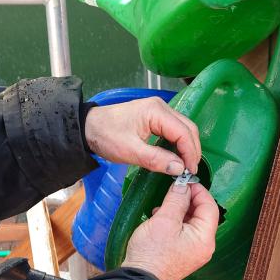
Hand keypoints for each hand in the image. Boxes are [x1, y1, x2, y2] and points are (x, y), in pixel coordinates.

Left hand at [84, 97, 200, 175]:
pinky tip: (175, 156)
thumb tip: (179, 168)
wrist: (88, 127)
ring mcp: (159, 110)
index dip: (190, 153)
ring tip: (183, 166)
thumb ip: (156, 159)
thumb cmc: (106, 136)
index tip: (189, 172)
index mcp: (156, 111)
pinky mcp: (155, 117)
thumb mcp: (130, 151)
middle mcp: (161, 107)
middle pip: (187, 128)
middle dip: (191, 150)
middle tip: (188, 171)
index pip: (184, 132)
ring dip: (186, 147)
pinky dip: (178, 143)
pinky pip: (174, 129)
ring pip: (183, 128)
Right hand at [121, 182, 218, 279]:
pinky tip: (159, 218)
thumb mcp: (164, 220)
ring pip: (192, 223)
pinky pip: (184, 232)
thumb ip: (176, 199)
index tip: (185, 181)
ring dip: (179, 210)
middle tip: (173, 190)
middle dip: (188, 200)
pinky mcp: (182, 255)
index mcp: (204, 238)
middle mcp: (204, 246)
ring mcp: (194, 252)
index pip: (210, 207)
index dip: (199, 191)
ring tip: (163, 206)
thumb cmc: (152, 252)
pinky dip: (174, 222)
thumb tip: (183, 185)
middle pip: (202, 215)